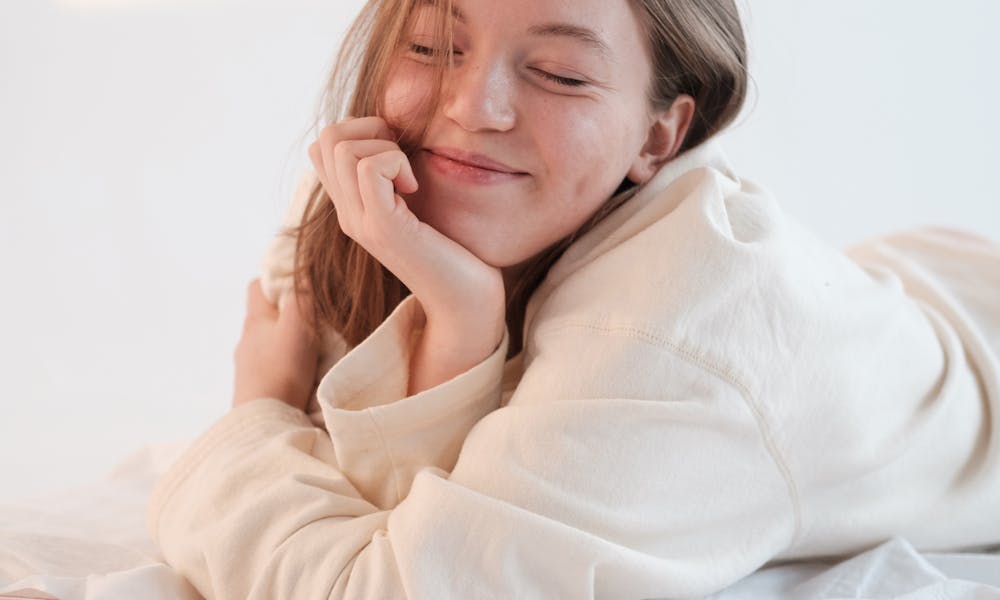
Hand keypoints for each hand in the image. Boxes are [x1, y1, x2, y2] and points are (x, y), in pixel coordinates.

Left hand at [232, 279, 318, 410]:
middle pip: (266, 315)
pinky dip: (288, 363)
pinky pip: (272, 367)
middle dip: (289, 312)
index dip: (276, 278)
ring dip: (289, 340)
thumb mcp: (297, 325)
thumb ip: (302, 295)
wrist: (265, 423)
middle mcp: (247, 342)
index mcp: (254, 321)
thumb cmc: (281, 371)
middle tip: (316, 315)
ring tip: (315, 346)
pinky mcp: (257, 389)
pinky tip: (305, 373)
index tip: (301, 281)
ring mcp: (249, 367)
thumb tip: (302, 264)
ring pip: (270, 343)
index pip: (257, 286)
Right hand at [308, 117, 505, 391]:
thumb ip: (399, 178)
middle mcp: (348, 215)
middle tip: (403, 159)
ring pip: (342, 149)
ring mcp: (361, 223)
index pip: (322, 147)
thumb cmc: (455, 251)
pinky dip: (396, 162)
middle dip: (370, 130)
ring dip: (384, 146)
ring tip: (409, 177)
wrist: (466, 301)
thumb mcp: (418, 205)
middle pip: (326, 139)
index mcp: (352, 207)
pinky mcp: (383, 228)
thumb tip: (397, 131)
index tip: (396, 154)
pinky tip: (415, 188)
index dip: (359, 131)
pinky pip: (370, 169)